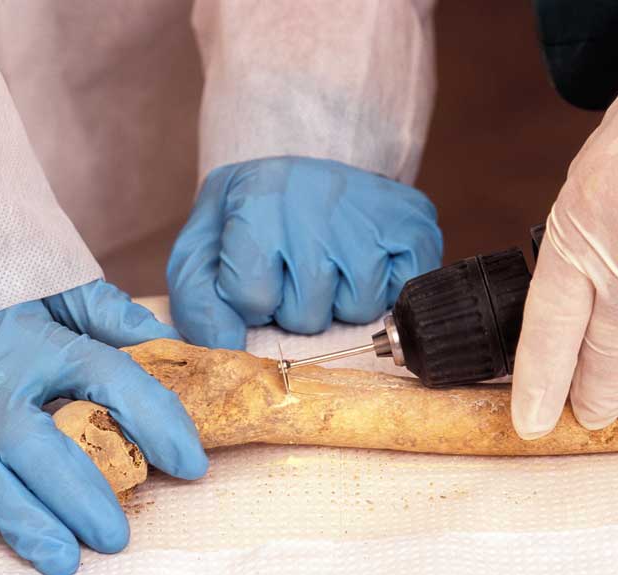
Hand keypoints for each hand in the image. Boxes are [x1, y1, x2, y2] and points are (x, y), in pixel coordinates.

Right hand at [0, 281, 206, 574]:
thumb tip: (169, 342)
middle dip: (81, 492)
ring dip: (22, 520)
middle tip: (115, 538)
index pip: (109, 377)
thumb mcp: (49, 290)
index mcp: (39, 343)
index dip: (155, 419)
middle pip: (39, 441)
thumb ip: (108, 314)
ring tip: (63, 560)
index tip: (190, 464)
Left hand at [167, 156, 441, 347]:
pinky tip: (361, 259)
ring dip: (339, 302)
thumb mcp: (201, 254)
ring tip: (328, 263)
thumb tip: (225, 351)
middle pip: (307, 315)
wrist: (299, 180)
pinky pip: (399, 298)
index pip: (253, 298)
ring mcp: (373, 211)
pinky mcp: (416, 224)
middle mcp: (318, 197)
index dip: (251, 300)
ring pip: (357, 311)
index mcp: (257, 197)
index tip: (253, 270)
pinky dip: (381, 292)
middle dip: (296, 307)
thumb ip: (200, 306)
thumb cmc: (247, 225)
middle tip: (294, 267)